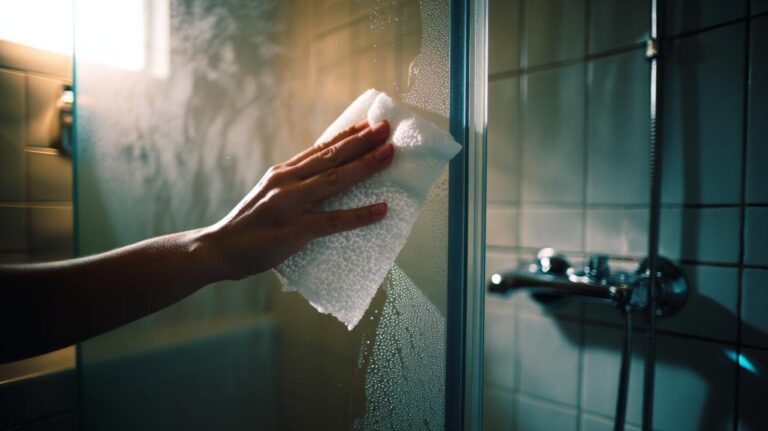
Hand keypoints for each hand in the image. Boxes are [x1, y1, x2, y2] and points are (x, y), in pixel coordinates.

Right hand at [198, 120, 393, 279]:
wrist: (220, 249)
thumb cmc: (250, 224)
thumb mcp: (270, 193)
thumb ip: (295, 183)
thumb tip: (327, 174)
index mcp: (283, 172)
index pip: (320, 148)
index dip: (347, 134)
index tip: (370, 122)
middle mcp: (287, 181)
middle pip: (331, 157)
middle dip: (362, 141)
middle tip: (387, 128)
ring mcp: (291, 204)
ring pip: (335, 180)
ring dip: (365, 165)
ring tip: (390, 154)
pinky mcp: (295, 229)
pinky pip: (334, 221)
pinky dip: (360, 214)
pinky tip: (381, 209)